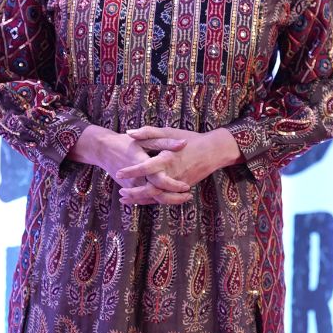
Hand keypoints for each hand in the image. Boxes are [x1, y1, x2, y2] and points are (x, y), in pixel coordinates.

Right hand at [66, 125, 192, 204]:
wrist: (103, 149)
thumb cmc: (126, 142)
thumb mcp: (146, 138)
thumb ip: (165, 142)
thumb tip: (184, 144)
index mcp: (142, 164)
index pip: (160, 180)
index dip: (174, 185)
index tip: (186, 186)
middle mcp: (136, 178)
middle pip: (157, 194)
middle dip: (174, 198)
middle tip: (188, 195)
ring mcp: (132, 185)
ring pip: (151, 199)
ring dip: (167, 201)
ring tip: (183, 198)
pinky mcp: (129, 188)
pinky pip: (144, 198)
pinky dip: (156, 199)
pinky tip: (169, 198)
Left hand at [115, 126, 241, 205]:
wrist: (213, 151)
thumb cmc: (190, 139)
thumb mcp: (169, 132)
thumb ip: (148, 132)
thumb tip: (129, 132)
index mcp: (166, 159)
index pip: (145, 168)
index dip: (131, 171)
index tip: (119, 173)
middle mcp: (171, 174)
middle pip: (150, 189)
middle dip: (134, 193)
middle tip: (121, 192)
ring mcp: (177, 184)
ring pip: (157, 197)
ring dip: (141, 200)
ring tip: (126, 199)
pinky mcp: (182, 189)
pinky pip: (165, 198)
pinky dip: (152, 200)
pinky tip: (142, 200)